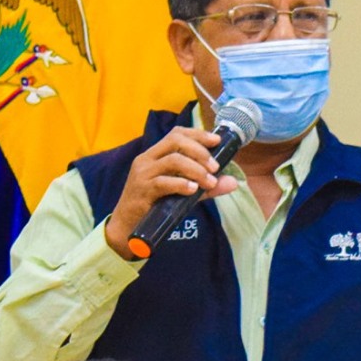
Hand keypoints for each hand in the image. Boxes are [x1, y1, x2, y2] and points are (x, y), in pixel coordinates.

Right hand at [103, 127, 241, 259]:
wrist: (127, 227)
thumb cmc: (155, 206)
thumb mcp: (183, 193)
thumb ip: (206, 186)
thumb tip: (233, 182)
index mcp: (155, 154)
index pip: (176, 134)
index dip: (198, 134)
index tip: (217, 141)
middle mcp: (147, 159)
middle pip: (175, 141)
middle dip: (199, 151)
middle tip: (215, 167)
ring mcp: (142, 174)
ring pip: (172, 160)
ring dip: (195, 169)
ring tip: (209, 182)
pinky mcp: (142, 190)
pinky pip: (163, 182)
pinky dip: (181, 184)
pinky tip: (193, 190)